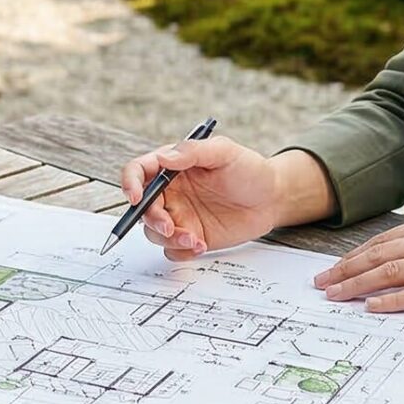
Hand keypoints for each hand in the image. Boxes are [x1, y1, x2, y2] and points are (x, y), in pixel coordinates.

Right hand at [119, 137, 288, 261]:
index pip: (139, 171)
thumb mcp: (225, 152)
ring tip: (195, 240)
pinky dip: (181, 251)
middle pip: (142, 207)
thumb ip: (194, 152)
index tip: (135, 197)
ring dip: (168, 239)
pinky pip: (172, 250)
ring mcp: (180, 216)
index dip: (130, 183)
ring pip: (154, 232)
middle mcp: (171, 192)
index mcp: (172, 167)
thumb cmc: (250, 170)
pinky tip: (202, 245)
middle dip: (152, 219)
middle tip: (171, 227)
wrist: (273, 199)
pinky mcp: (191, 237)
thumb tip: (164, 158)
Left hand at [311, 215, 403, 310]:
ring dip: (358, 285)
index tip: (333, 267)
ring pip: (391, 272)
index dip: (355, 255)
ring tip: (335, 295)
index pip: (384, 241)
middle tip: (320, 283)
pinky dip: (391, 300)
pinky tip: (371, 307)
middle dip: (345, 270)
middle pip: (379, 255)